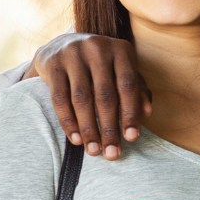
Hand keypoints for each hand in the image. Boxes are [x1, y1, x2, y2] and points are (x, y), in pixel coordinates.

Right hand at [32, 33, 150, 159]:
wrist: (62, 46)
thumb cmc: (102, 66)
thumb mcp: (122, 72)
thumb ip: (138, 90)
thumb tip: (147, 114)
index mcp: (121, 50)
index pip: (128, 85)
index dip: (130, 113)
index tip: (131, 139)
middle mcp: (97, 48)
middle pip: (105, 95)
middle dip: (109, 128)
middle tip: (112, 153)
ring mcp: (73, 54)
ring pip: (82, 98)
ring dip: (88, 129)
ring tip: (94, 150)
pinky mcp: (52, 63)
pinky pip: (60, 98)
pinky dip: (68, 121)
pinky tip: (76, 139)